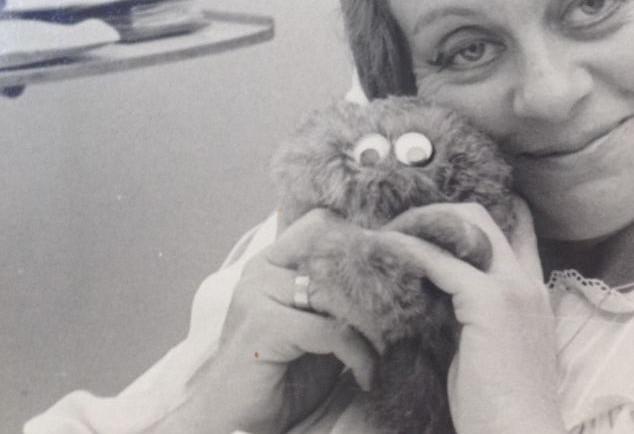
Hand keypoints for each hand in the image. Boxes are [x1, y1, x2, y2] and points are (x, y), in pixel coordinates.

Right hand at [152, 209, 378, 433]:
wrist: (231, 422)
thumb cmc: (280, 376)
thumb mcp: (318, 326)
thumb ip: (340, 298)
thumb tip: (395, 275)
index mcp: (272, 261)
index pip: (323, 224)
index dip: (361, 245)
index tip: (392, 278)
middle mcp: (262, 269)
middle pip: (337, 254)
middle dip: (375, 289)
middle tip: (398, 319)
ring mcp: (258, 293)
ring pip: (338, 292)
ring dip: (372, 326)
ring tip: (383, 352)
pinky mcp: (264, 325)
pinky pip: (333, 330)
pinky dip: (359, 355)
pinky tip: (365, 376)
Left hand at [380, 197, 564, 433]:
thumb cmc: (498, 407)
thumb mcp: (486, 347)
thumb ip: (470, 313)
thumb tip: (431, 293)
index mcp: (533, 292)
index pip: (517, 227)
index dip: (474, 215)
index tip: (435, 216)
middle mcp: (527, 281)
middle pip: (483, 216)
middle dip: (438, 212)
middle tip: (399, 225)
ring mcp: (513, 288)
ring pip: (465, 223)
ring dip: (420, 222)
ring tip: (386, 232)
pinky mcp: (490, 302)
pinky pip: (439, 259)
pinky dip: (408, 248)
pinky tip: (384, 248)